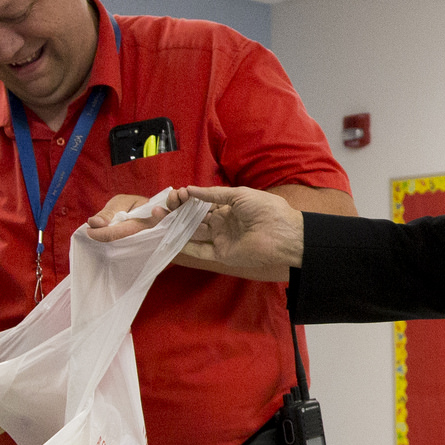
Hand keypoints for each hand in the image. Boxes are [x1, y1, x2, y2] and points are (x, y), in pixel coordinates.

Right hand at [90, 184, 303, 281]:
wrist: (287, 236)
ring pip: (192, 234)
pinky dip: (183, 247)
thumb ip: (213, 194)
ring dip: (175, 228)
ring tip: (157, 220)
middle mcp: (222, 224)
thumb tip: (189, 189)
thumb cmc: (268, 211)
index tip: (173, 195)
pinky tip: (167, 239)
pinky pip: (199, 251)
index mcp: (228, 208)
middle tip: (159, 209)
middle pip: (193, 219)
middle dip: (175, 214)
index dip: (185, 200)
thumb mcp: (240, 195)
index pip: (200, 204)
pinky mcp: (221, 255)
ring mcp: (220, 240)